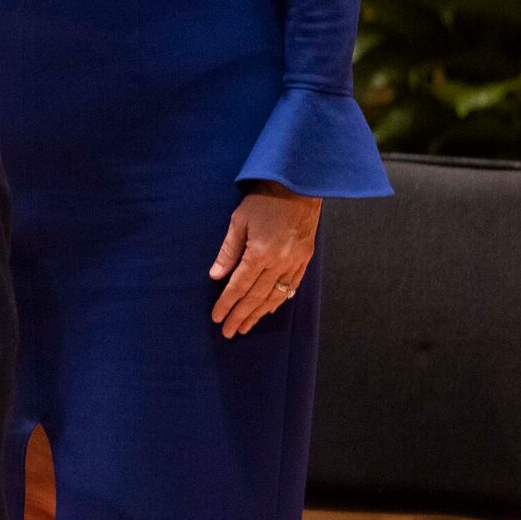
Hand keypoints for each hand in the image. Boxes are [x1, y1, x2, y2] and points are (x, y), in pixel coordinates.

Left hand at [209, 183, 320, 336]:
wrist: (298, 187)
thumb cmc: (264, 201)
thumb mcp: (239, 221)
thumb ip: (228, 251)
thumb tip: (216, 276)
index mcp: (260, 253)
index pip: (239, 286)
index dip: (227, 304)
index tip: (217, 317)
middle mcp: (279, 262)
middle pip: (256, 296)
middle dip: (240, 316)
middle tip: (228, 332)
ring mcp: (294, 263)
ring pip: (274, 296)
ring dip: (258, 314)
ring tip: (245, 327)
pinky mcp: (304, 260)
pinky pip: (290, 287)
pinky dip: (277, 301)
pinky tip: (267, 310)